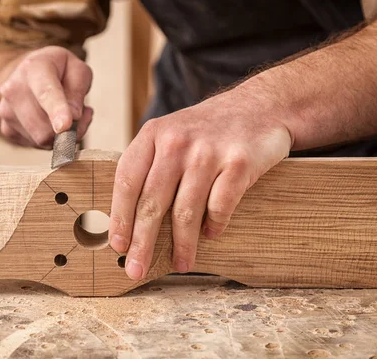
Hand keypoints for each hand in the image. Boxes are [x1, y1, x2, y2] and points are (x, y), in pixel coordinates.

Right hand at [0, 46, 93, 147]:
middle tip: (81, 116)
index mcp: (33, 68)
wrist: (31, 72)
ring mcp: (6, 111)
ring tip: (66, 116)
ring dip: (61, 135)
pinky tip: (51, 122)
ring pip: (41, 140)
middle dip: (70, 130)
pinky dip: (50, 139)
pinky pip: (35, 145)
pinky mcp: (6, 129)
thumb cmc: (59, 70)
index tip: (65, 126)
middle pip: (43, 127)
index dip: (57, 111)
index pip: (46, 93)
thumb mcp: (78, 70)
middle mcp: (13, 89)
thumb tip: (73, 116)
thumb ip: (78, 90)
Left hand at [108, 80, 292, 279]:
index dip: (120, 218)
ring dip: (182, 244)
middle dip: (142, 243)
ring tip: (181, 263)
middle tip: (136, 269)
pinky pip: (220, 206)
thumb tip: (129, 221)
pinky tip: (211, 234)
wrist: (259, 106)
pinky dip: (214, 226)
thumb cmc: (207, 131)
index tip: (117, 245)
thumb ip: (150, 167)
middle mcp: (177, 141)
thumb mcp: (171, 135)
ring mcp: (209, 152)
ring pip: (185, 211)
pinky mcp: (240, 163)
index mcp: (153, 135)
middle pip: (152, 202)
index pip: (127, 181)